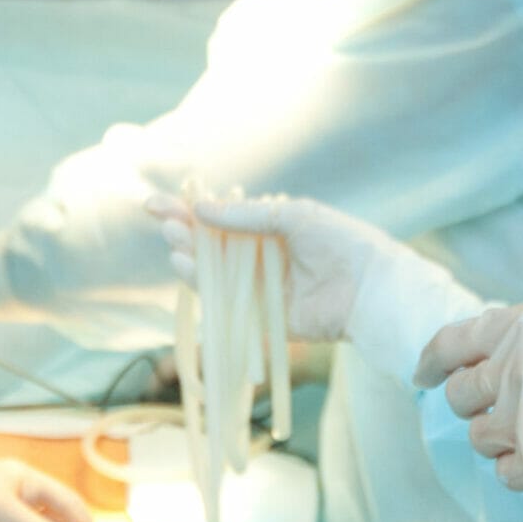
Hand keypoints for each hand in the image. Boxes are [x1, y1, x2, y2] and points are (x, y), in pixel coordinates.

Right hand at [147, 193, 385, 342]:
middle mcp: (258, 257)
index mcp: (267, 228)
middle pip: (209, 246)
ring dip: (189, 257)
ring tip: (174, 241)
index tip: (153, 204)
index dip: (184, 211)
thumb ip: (245, 215)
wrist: (369, 289)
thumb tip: (199, 208)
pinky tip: (186, 268)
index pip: (217, 217)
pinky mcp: (260, 316)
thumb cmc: (339, 243)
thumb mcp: (291, 216)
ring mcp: (257, 288)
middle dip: (183, 232)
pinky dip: (203, 286)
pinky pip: (225, 302)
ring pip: (212, 274)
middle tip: (165, 223)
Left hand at [415, 300, 522, 509]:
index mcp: (520, 324)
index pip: (449, 344)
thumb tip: (484, 358)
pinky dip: (520, 472)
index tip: (423, 380)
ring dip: (500, 440)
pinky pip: (503, 476)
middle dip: (476, 406)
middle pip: (458, 398)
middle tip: (510, 409)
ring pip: (477, 440)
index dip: (430, 365)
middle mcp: (513, 366)